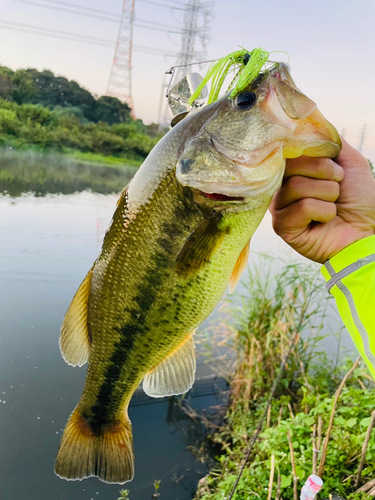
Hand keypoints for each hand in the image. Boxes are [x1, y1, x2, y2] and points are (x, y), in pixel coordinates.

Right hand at [269, 138, 374, 262]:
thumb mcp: (350, 162)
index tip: (334, 167)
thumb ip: (330, 141)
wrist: (367, 233)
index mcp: (294, 174)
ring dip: (328, 194)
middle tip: (338, 188)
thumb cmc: (359, 201)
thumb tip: (313, 118)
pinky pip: (301, 207)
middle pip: (293, 166)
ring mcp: (280, 209)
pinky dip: (324, 212)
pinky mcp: (283, 227)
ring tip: (334, 205)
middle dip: (326, 174)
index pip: (291, 152)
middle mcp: (282, 189)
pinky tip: (327, 220)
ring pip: (297, 186)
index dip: (316, 157)